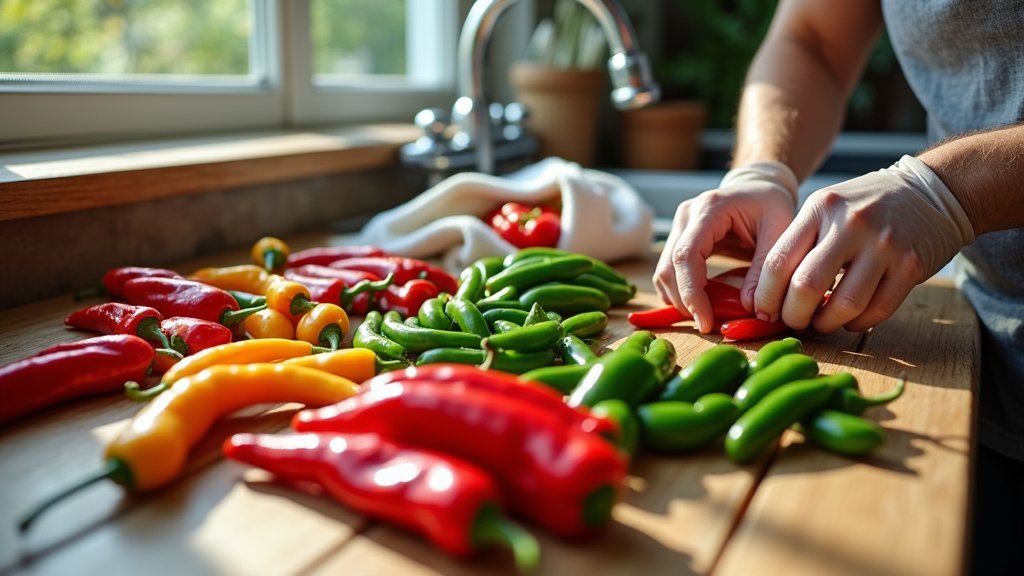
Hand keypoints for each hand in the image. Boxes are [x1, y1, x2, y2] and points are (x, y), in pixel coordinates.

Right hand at [653, 162, 798, 332]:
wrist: (759, 188)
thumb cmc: (771, 206)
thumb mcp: (780, 231)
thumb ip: (765, 268)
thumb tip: (749, 307)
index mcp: (710, 209)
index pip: (686, 255)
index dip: (692, 292)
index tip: (706, 321)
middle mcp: (686, 215)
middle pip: (668, 267)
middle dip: (685, 302)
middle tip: (709, 325)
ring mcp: (677, 227)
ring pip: (663, 273)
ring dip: (680, 300)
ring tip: (708, 316)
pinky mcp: (677, 239)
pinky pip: (668, 273)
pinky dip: (679, 293)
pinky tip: (701, 304)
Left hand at [754, 155, 974, 332]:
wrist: (931, 190)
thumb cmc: (866, 206)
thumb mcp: (828, 208)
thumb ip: (801, 242)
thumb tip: (769, 294)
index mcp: (821, 208)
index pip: (778, 261)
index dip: (766, 295)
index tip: (764, 311)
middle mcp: (851, 224)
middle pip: (805, 286)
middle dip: (793, 315)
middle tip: (793, 321)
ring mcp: (884, 244)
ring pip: (844, 304)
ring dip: (827, 323)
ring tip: (822, 322)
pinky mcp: (911, 264)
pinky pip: (878, 310)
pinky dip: (858, 322)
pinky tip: (850, 318)